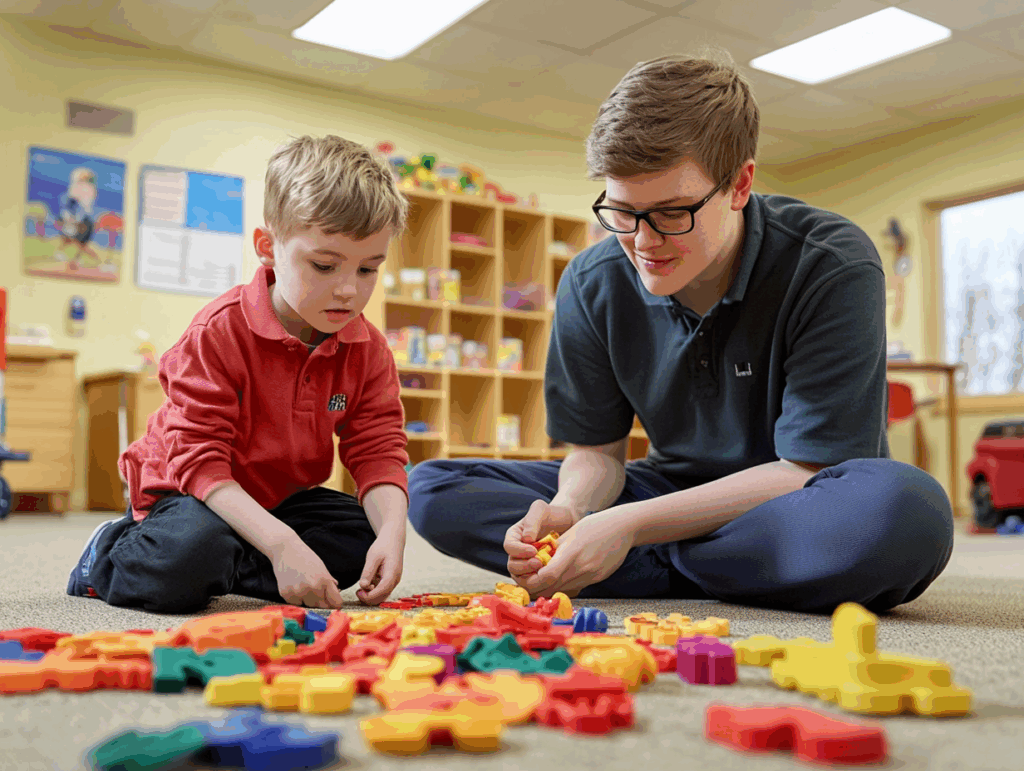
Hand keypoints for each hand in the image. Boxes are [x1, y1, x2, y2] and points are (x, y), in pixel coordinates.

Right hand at [270, 537, 343, 608]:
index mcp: (324, 581)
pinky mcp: (286, 594)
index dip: (334, 602)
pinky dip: (296, 598)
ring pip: (308, 606)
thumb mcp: (322, 568)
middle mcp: (312, 588)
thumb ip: (329, 582)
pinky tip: (294, 586)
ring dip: (308, 600)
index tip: (332, 601)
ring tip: (303, 586)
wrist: (285, 549)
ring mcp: (298, 592)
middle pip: (322, 607)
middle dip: (321, 601)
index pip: (336, 603)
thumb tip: (336, 593)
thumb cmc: (305, 557)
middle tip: (315, 591)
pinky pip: (295, 604)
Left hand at [357, 527, 404, 605]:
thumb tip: (363, 586)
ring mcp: (394, 581)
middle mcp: (395, 580)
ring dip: (372, 596)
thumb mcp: (373, 556)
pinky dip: (374, 592)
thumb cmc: (383, 546)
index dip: (369, 596)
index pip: (381, 592)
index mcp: (392, 574)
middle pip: (382, 597)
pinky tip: (368, 584)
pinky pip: (383, 591)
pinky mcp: (391, 580)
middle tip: (358, 591)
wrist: (393, 539)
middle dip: (369, 598)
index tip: (358, 592)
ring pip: (383, 596)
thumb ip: (368, 572)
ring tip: (362, 588)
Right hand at [504, 500, 583, 582]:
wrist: (567, 523)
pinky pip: (533, 580)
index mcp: (514, 536)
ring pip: (520, 576)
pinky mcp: (537, 572)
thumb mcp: (541, 510)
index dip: (519, 551)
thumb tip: (526, 539)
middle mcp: (517, 551)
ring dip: (530, 575)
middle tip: (539, 563)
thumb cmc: (552, 514)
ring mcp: (527, 562)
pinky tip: (550, 577)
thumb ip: (533, 521)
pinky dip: (539, 581)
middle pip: (512, 564)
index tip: (533, 550)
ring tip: (545, 569)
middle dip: (524, 566)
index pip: (509, 546)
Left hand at [517, 509, 634, 597]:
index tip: (526, 576)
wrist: (623, 527)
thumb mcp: (569, 533)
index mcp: (571, 552)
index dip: (532, 580)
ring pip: (562, 591)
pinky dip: (564, 586)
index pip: (547, 576)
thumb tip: (536, 561)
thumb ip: (553, 549)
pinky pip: (575, 588)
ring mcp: (591, 575)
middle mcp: (581, 568)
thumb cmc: (595, 525)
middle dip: (536, 588)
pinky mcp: (597, 579)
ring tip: (543, 580)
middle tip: (529, 581)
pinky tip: (562, 578)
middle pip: (552, 588)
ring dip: (549, 588)